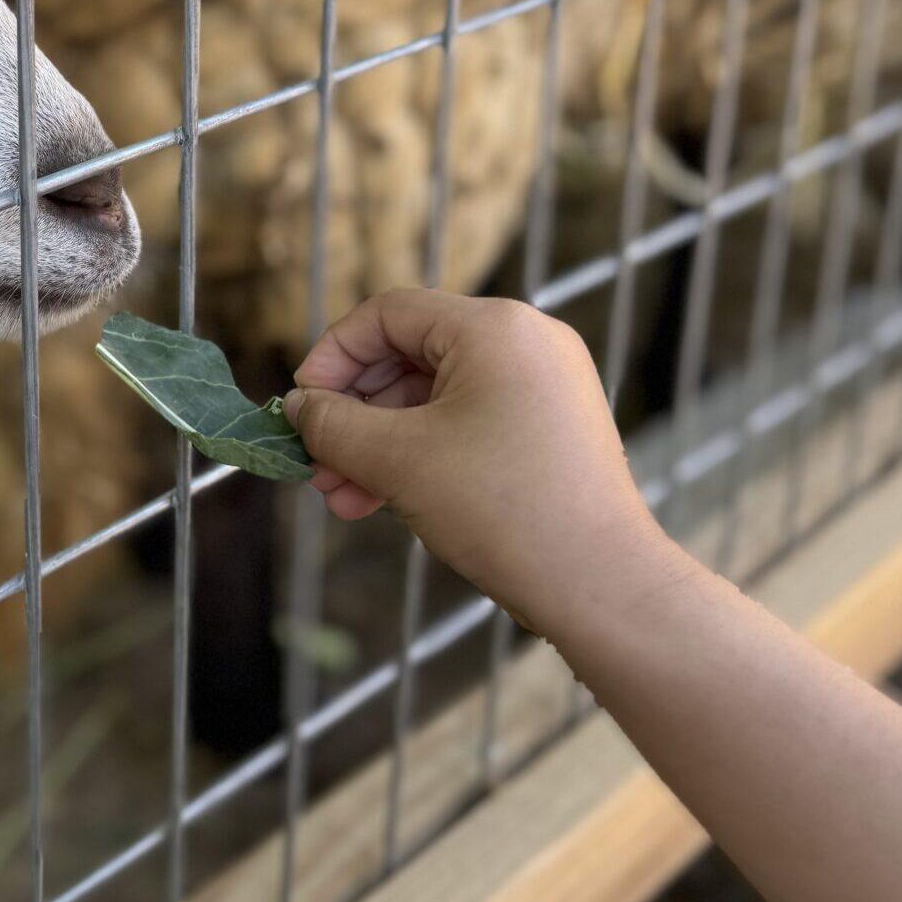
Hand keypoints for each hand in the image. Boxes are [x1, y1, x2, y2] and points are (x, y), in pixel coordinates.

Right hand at [284, 288, 673, 637]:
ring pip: (436, 398)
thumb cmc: (503, 509)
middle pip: (410, 356)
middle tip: (317, 463)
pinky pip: (469, 422)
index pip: (387, 314)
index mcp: (494, 327)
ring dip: (381, 443)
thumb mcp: (398, 460)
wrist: (603, 586)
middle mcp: (526, 341)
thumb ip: (334, 424)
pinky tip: (384, 499)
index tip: (301, 407)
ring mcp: (545, 384)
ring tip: (343, 497)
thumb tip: (298, 407)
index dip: (332, 357)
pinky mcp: (553, 427)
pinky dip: (424, 453)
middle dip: (355, 414)